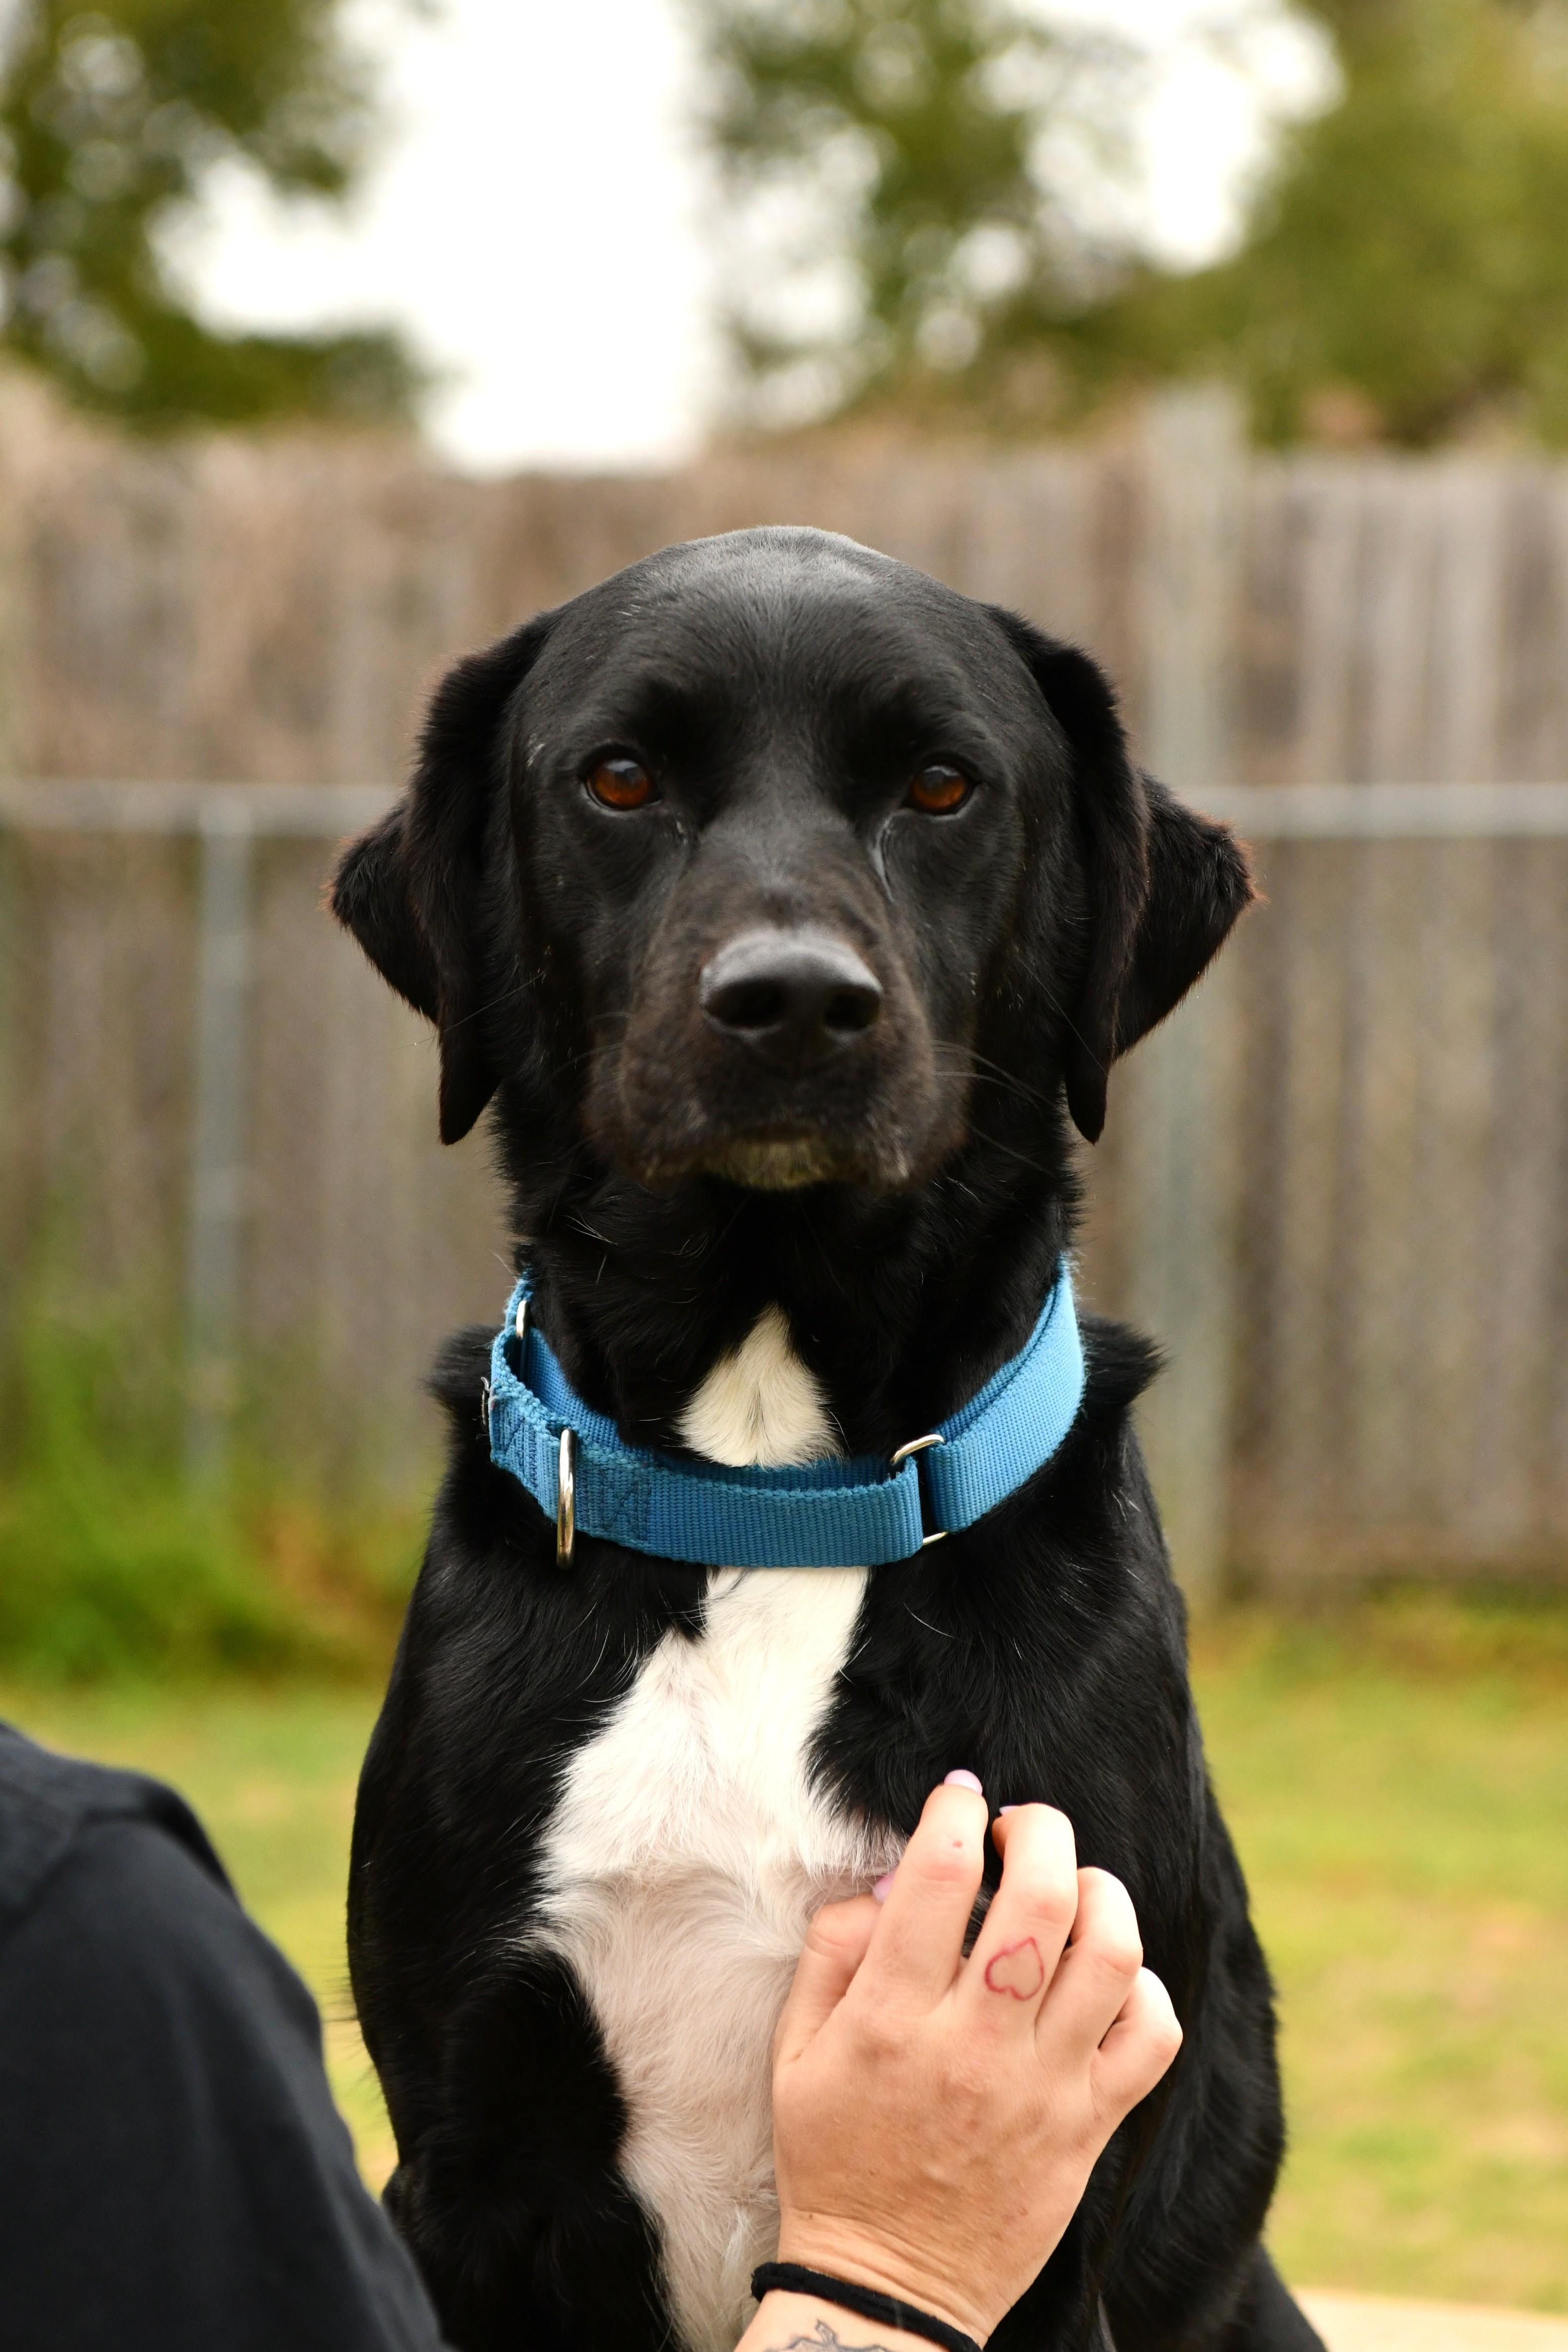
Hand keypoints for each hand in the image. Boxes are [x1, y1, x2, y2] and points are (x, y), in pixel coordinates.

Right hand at [766, 1776, 1181, 2344]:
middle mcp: (974, 2049)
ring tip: (1074, 1887)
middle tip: (1022, 1825)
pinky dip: (1143, 1987)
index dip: (952, 1812)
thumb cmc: (835, 2156)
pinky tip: (1104, 1978)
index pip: (936, 1879)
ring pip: (1110, 1957)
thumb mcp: (794, 2052)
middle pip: (1041, 1900)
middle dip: (1040, 1830)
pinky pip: (1152, 2037)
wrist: (887, 2287)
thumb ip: (830, 1953)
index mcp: (891, 2022)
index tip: (956, 1796)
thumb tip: (883, 1881)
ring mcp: (1043, 2090)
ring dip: (1100, 1895)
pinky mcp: (1089, 2128)